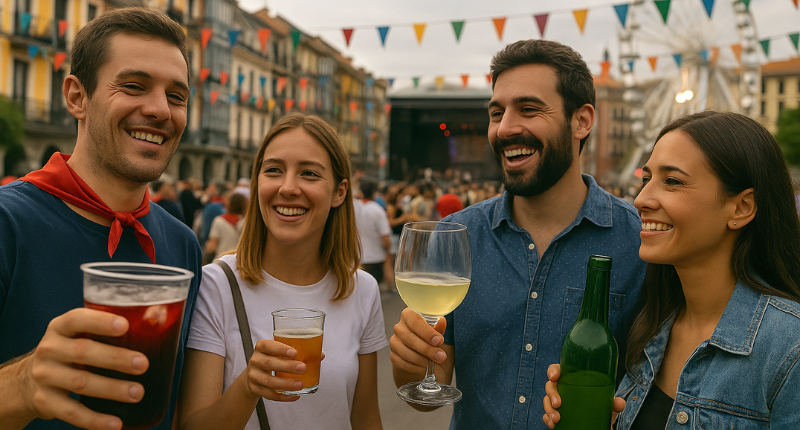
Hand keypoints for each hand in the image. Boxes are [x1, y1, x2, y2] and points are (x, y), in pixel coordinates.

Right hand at [19, 308, 148, 429]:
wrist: (30, 379)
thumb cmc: (70, 351)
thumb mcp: (78, 335)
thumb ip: (106, 331)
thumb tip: (158, 322)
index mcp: (61, 327)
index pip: (78, 319)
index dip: (100, 322)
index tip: (125, 326)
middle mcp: (49, 349)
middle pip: (83, 352)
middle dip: (116, 359)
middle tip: (143, 364)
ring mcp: (45, 376)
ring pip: (80, 382)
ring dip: (112, 389)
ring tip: (137, 393)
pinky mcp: (45, 401)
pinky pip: (71, 412)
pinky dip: (95, 419)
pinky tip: (115, 423)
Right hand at [242, 340, 308, 401]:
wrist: (254, 374)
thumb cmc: (272, 359)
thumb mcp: (280, 353)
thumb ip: (298, 352)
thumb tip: (320, 355)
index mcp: (262, 347)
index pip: (268, 346)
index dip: (281, 349)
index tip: (295, 352)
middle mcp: (255, 360)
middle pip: (269, 363)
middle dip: (287, 366)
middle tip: (303, 368)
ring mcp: (254, 376)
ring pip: (269, 381)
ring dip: (286, 384)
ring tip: (300, 384)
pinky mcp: (255, 389)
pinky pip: (269, 395)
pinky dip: (283, 396)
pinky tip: (294, 396)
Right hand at [389, 308, 446, 374]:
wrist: (421, 353)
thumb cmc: (429, 338)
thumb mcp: (436, 331)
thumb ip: (438, 327)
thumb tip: (441, 321)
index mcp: (408, 315)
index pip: (414, 322)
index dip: (427, 332)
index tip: (439, 341)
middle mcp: (399, 327)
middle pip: (409, 338)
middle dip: (427, 349)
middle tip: (441, 356)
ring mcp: (394, 342)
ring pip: (406, 352)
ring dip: (422, 360)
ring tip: (433, 362)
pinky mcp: (393, 356)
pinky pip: (402, 363)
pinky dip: (415, 367)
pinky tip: (424, 367)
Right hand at [542, 364, 625, 428]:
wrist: (598, 422)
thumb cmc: (599, 406)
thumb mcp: (607, 404)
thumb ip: (613, 403)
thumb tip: (620, 402)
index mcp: (572, 380)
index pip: (558, 370)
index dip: (553, 371)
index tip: (554, 376)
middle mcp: (563, 389)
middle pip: (550, 386)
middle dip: (551, 394)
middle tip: (558, 403)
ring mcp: (557, 402)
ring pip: (546, 401)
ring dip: (548, 409)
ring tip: (557, 419)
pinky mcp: (556, 414)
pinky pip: (546, 415)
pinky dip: (547, 419)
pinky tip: (553, 424)